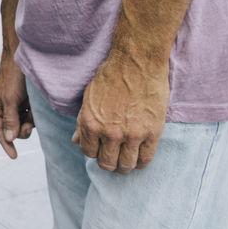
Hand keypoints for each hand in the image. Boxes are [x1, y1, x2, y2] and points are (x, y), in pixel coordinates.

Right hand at [0, 56, 34, 158]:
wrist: (26, 57)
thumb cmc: (13, 76)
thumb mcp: (10, 99)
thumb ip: (10, 120)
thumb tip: (9, 139)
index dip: (5, 143)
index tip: (14, 156)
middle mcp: (4, 106)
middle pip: (12, 129)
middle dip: (21, 130)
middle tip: (29, 126)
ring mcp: (17, 104)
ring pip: (23, 124)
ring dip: (30, 122)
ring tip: (34, 113)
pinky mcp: (28, 102)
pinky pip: (32, 116)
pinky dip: (36, 116)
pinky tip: (37, 108)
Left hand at [72, 56, 167, 173]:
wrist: (137, 63)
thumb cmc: (111, 77)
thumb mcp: (89, 97)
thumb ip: (82, 121)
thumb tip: (75, 141)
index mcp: (90, 123)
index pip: (88, 152)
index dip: (94, 152)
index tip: (100, 149)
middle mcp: (109, 132)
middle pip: (107, 163)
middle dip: (109, 163)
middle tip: (114, 158)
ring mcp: (131, 134)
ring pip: (126, 165)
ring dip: (125, 166)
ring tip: (126, 160)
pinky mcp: (151, 133)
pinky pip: (145, 159)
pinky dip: (141, 162)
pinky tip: (139, 157)